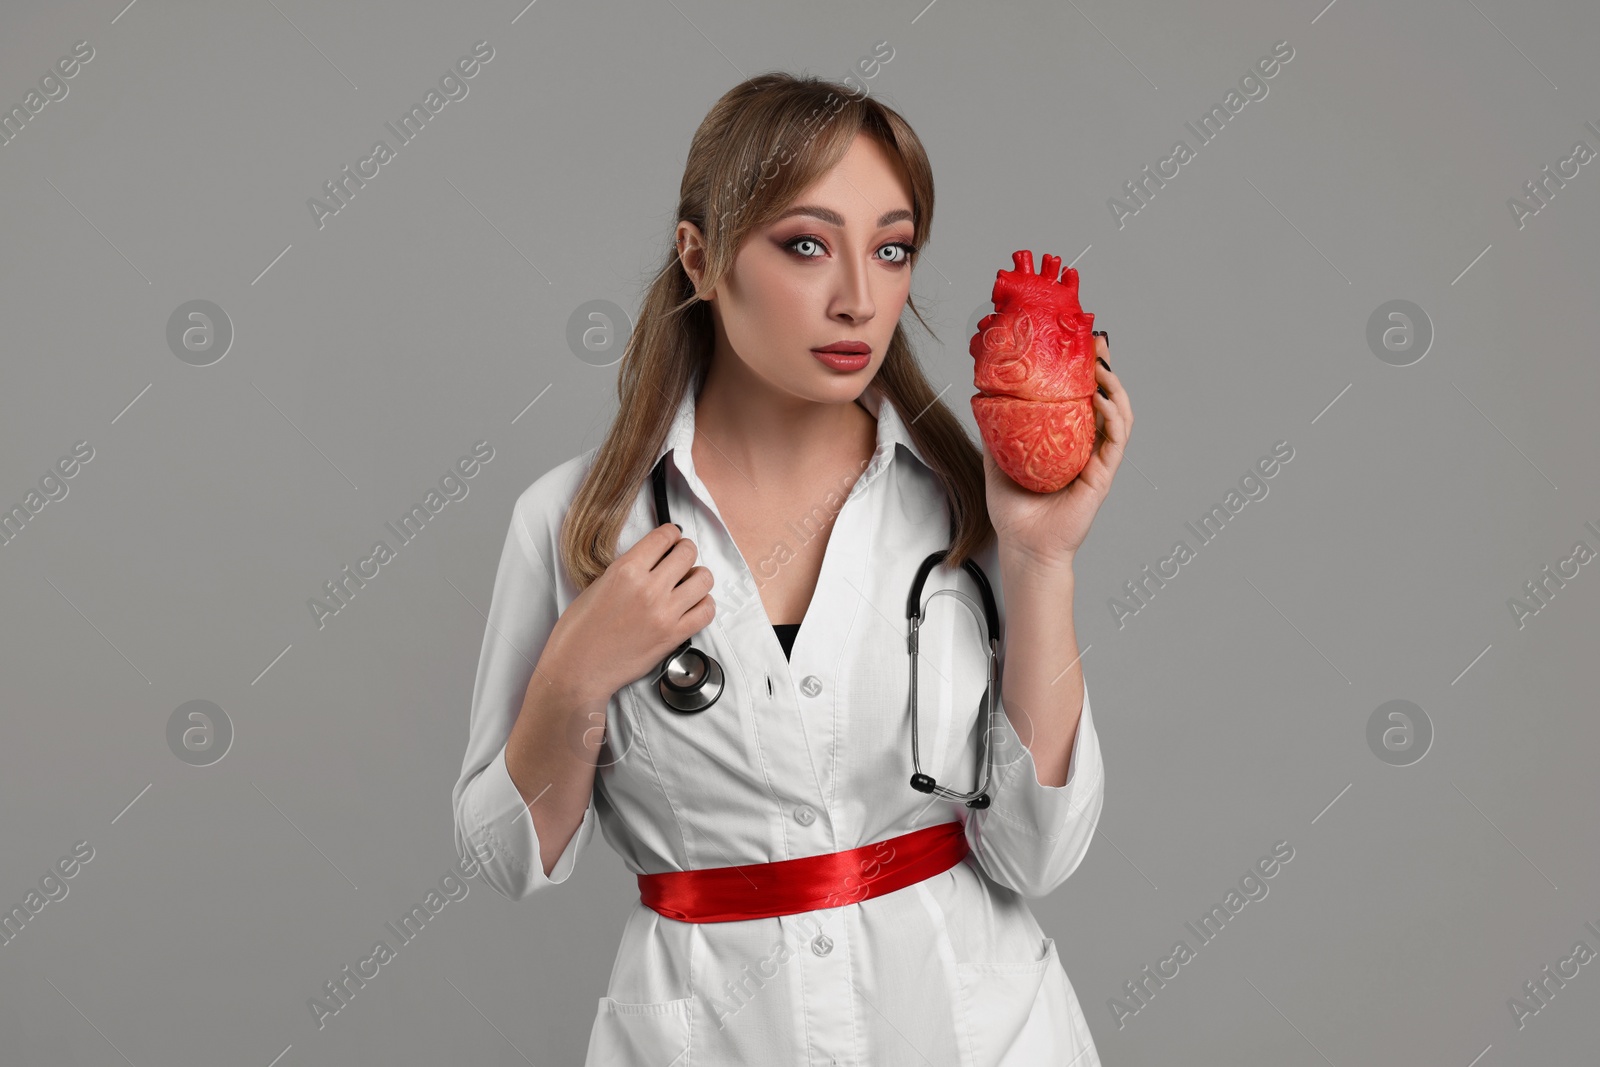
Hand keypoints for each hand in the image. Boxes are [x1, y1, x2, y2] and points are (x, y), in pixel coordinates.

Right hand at [543, 523, 715, 701]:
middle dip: (685, 551)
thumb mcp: (598, 585)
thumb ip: (628, 569)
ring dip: (698, 577)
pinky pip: (707, 611)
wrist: (579, 668)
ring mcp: (665, 613)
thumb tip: (651, 560)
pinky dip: (704, 604)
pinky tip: (694, 604)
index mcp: (626, 571)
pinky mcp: (674, 635)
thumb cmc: (580, 631)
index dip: (671, 534)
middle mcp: (649, 589)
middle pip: (687, 553)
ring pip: (704, 579)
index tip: (672, 537)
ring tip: (688, 582)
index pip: (663, 537)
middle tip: (680, 558)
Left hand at [981, 335, 1131, 567]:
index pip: (1080, 397)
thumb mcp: (997, 460)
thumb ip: (995, 432)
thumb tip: (982, 398)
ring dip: (1114, 386)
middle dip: (1105, 367)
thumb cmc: (1013, 511)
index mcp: (1065, 440)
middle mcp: (1085, 446)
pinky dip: (1113, 416)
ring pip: (1118, 414)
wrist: (1022, 546)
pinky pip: (1115, 440)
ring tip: (1101, 365)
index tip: (1079, 344)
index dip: (1084, 371)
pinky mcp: (1102, 475)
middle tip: (1097, 342)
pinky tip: (1101, 399)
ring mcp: (1097, 460)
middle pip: (1104, 398)